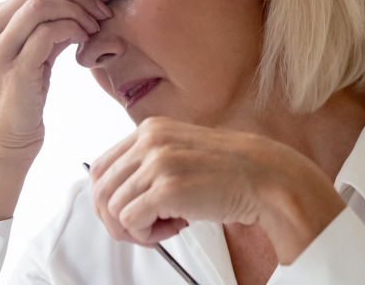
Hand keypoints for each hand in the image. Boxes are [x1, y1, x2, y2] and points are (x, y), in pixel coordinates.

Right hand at [0, 0, 114, 223]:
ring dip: (77, 11)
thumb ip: (39, 31)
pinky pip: (49, 32)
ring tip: (95, 26)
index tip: (94, 0)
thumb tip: (76, 4)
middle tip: (101, 10)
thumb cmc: (13, 108)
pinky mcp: (11, 69)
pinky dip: (73, 29)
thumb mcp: (22, 60)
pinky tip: (85, 40)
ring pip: (41, 5)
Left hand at [89, 117, 346, 262]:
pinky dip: (146, 235)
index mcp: (150, 129)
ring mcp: (157, 163)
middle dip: (116, 218)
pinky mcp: (167, 189)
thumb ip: (150, 163)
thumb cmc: (228, 171)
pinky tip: (173, 228)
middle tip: (142, 228)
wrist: (265, 178)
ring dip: (135, 228)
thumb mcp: (181, 152)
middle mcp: (149, 141)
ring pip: (113, 208)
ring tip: (165, 227)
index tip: (127, 213)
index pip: (100, 168)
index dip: (108, 198)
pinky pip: (131, 221)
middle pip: (101, 189)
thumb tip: (117, 193)